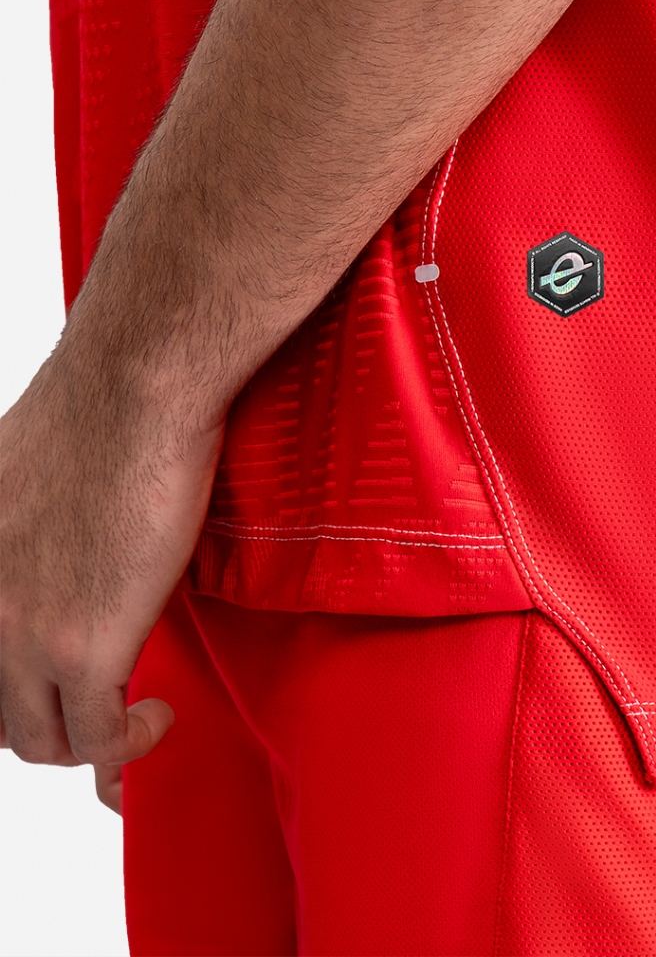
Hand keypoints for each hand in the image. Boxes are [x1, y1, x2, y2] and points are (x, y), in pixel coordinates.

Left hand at [0, 343, 220, 772]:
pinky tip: (158, 716)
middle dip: (51, 724)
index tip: (61, 698)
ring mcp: (18, 632)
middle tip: (101, 707)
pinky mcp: (81, 647)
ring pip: (41, 740)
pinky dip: (129, 745)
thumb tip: (59, 557)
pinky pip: (97, 739)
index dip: (14, 697)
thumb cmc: (97, 413)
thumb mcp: (21, 479)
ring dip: (90, 742)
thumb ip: (20, 537)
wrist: (135, 391)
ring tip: (133, 716)